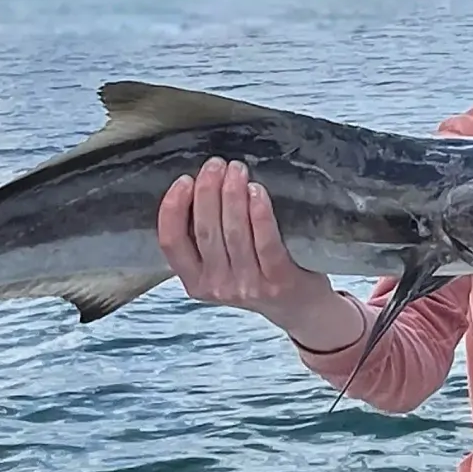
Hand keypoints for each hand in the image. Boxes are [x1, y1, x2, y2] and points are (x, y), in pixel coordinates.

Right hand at [156, 158, 356, 346]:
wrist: (300, 307)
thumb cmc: (258, 274)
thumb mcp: (221, 266)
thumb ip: (205, 239)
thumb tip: (198, 187)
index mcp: (196, 281)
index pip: (171, 242)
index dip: (173, 208)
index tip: (184, 180)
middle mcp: (218, 287)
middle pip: (205, 230)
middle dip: (208, 190)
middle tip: (216, 164)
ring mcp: (248, 286)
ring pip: (234, 232)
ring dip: (233, 194)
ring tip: (237, 169)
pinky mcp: (278, 280)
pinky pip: (266, 241)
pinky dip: (259, 213)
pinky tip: (257, 191)